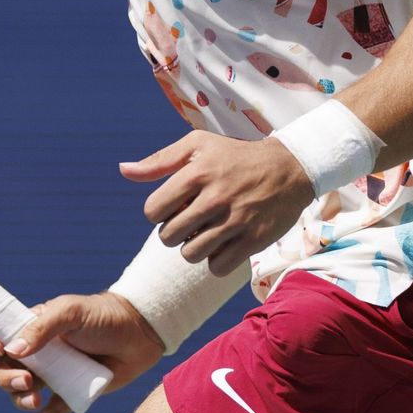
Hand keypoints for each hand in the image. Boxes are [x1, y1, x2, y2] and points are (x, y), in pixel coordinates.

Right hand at [0, 292, 163, 412]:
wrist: (140, 334)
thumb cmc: (102, 315)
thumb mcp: (71, 312)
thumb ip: (41, 328)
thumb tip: (11, 349)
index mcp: (30, 327)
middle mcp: (36, 351)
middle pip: (2, 369)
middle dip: (5, 378)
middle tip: (27, 379)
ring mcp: (52, 373)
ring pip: (21, 393)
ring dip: (20, 400)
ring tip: (36, 399)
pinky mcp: (70, 393)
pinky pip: (50, 412)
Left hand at [121, 130, 312, 275]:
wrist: (288, 168)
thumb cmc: (234, 156)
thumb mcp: (196, 146)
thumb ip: (158, 161)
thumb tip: (123, 170)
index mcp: (196, 173)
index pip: (152, 211)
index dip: (158, 212)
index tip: (173, 206)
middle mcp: (214, 197)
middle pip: (168, 237)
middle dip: (174, 231)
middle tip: (190, 220)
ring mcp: (235, 220)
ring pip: (190, 255)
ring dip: (193, 248)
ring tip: (206, 232)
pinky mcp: (254, 240)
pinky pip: (217, 267)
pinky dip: (216, 260)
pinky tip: (223, 243)